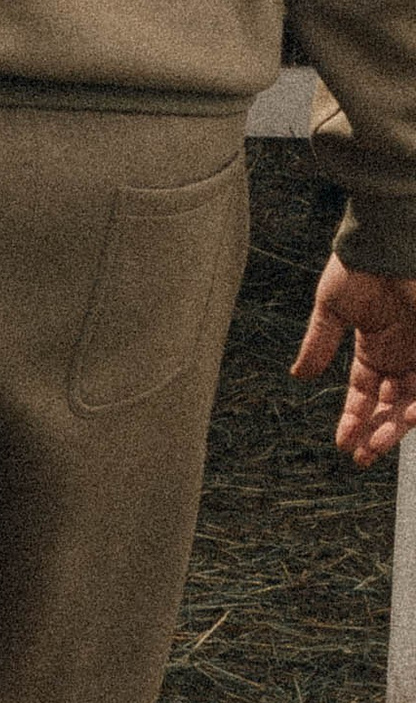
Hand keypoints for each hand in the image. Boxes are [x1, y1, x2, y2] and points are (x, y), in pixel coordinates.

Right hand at [290, 258, 415, 467]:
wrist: (385, 245)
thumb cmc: (357, 269)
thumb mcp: (331, 310)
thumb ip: (318, 344)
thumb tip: (298, 376)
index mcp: (374, 350)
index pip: (364, 396)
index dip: (354, 421)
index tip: (343, 444)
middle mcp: (399, 358)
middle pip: (390, 407)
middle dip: (378, 434)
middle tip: (364, 456)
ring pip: (411, 403)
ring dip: (396, 427)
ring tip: (379, 443)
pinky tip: (406, 416)